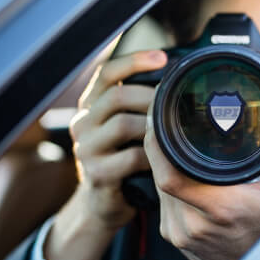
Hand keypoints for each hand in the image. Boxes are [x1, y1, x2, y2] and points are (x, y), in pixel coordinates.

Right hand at [43, 50, 166, 259]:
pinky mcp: (96, 174)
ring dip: (153, 127)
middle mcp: (82, 123)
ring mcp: (86, 149)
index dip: (134, 61)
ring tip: (172, 131)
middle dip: (151, 96)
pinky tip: (164, 158)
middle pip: (116, 95)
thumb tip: (176, 81)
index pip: (106, 73)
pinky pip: (131, 157)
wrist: (104, 202)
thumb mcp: (126, 129)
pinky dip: (152, 156)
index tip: (162, 57)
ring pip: (123, 124)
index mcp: (91, 106)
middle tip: (176, 102)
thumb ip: (139, 107)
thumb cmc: (123, 159)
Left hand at [144, 107, 259, 259]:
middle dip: (161, 145)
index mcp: (219, 208)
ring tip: (174, 141)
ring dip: (162, 162)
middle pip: (159, 174)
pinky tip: (178, 169)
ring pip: (156, 184)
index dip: (157, 145)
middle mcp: (192, 224)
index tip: (161, 119)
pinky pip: (160, 198)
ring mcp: (179, 232)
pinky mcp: (172, 235)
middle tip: (170, 121)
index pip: (170, 176)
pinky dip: (166, 179)